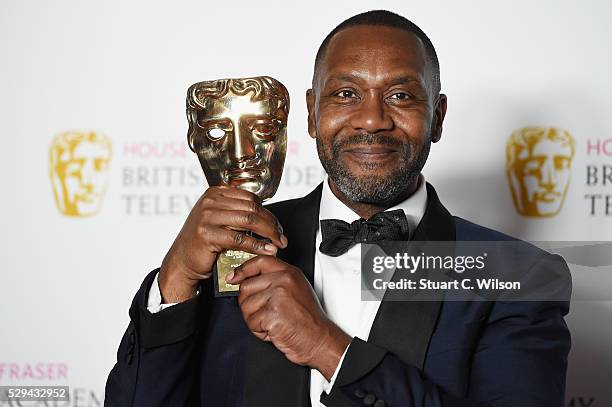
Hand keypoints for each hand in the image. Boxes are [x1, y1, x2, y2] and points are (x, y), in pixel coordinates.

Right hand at [158, 186, 287, 302]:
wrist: (182, 261)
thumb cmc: (204, 242)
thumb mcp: (219, 219)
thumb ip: (237, 212)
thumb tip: (268, 216)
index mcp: (215, 193)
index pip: (250, 198)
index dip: (268, 212)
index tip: (278, 226)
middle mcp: (210, 201)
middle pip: (252, 208)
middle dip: (271, 224)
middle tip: (281, 237)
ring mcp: (207, 217)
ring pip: (248, 220)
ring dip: (268, 233)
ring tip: (278, 244)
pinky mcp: (207, 234)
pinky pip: (239, 238)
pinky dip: (257, 245)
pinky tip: (266, 250)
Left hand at [228, 255, 350, 379]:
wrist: (318, 340)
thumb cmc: (308, 320)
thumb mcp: (296, 290)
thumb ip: (275, 280)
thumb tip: (248, 279)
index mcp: (290, 273)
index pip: (259, 262)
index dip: (243, 269)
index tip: (233, 277)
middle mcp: (284, 281)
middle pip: (246, 286)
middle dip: (249, 304)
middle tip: (264, 314)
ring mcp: (278, 296)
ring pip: (246, 306)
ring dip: (254, 320)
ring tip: (272, 323)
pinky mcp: (272, 313)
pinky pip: (252, 322)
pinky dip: (259, 331)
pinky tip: (274, 330)